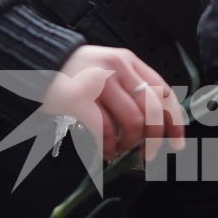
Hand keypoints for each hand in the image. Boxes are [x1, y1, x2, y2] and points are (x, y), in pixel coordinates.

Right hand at [43, 45, 185, 160]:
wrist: (40, 64)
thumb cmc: (77, 73)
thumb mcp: (109, 70)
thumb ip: (131, 87)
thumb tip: (156, 125)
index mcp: (128, 62)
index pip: (163, 92)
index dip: (175, 120)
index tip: (177, 141)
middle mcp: (117, 69)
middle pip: (153, 110)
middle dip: (155, 138)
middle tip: (150, 155)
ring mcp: (99, 84)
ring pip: (132, 122)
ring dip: (130, 144)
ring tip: (121, 150)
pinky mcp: (80, 100)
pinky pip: (105, 131)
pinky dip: (109, 147)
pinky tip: (106, 152)